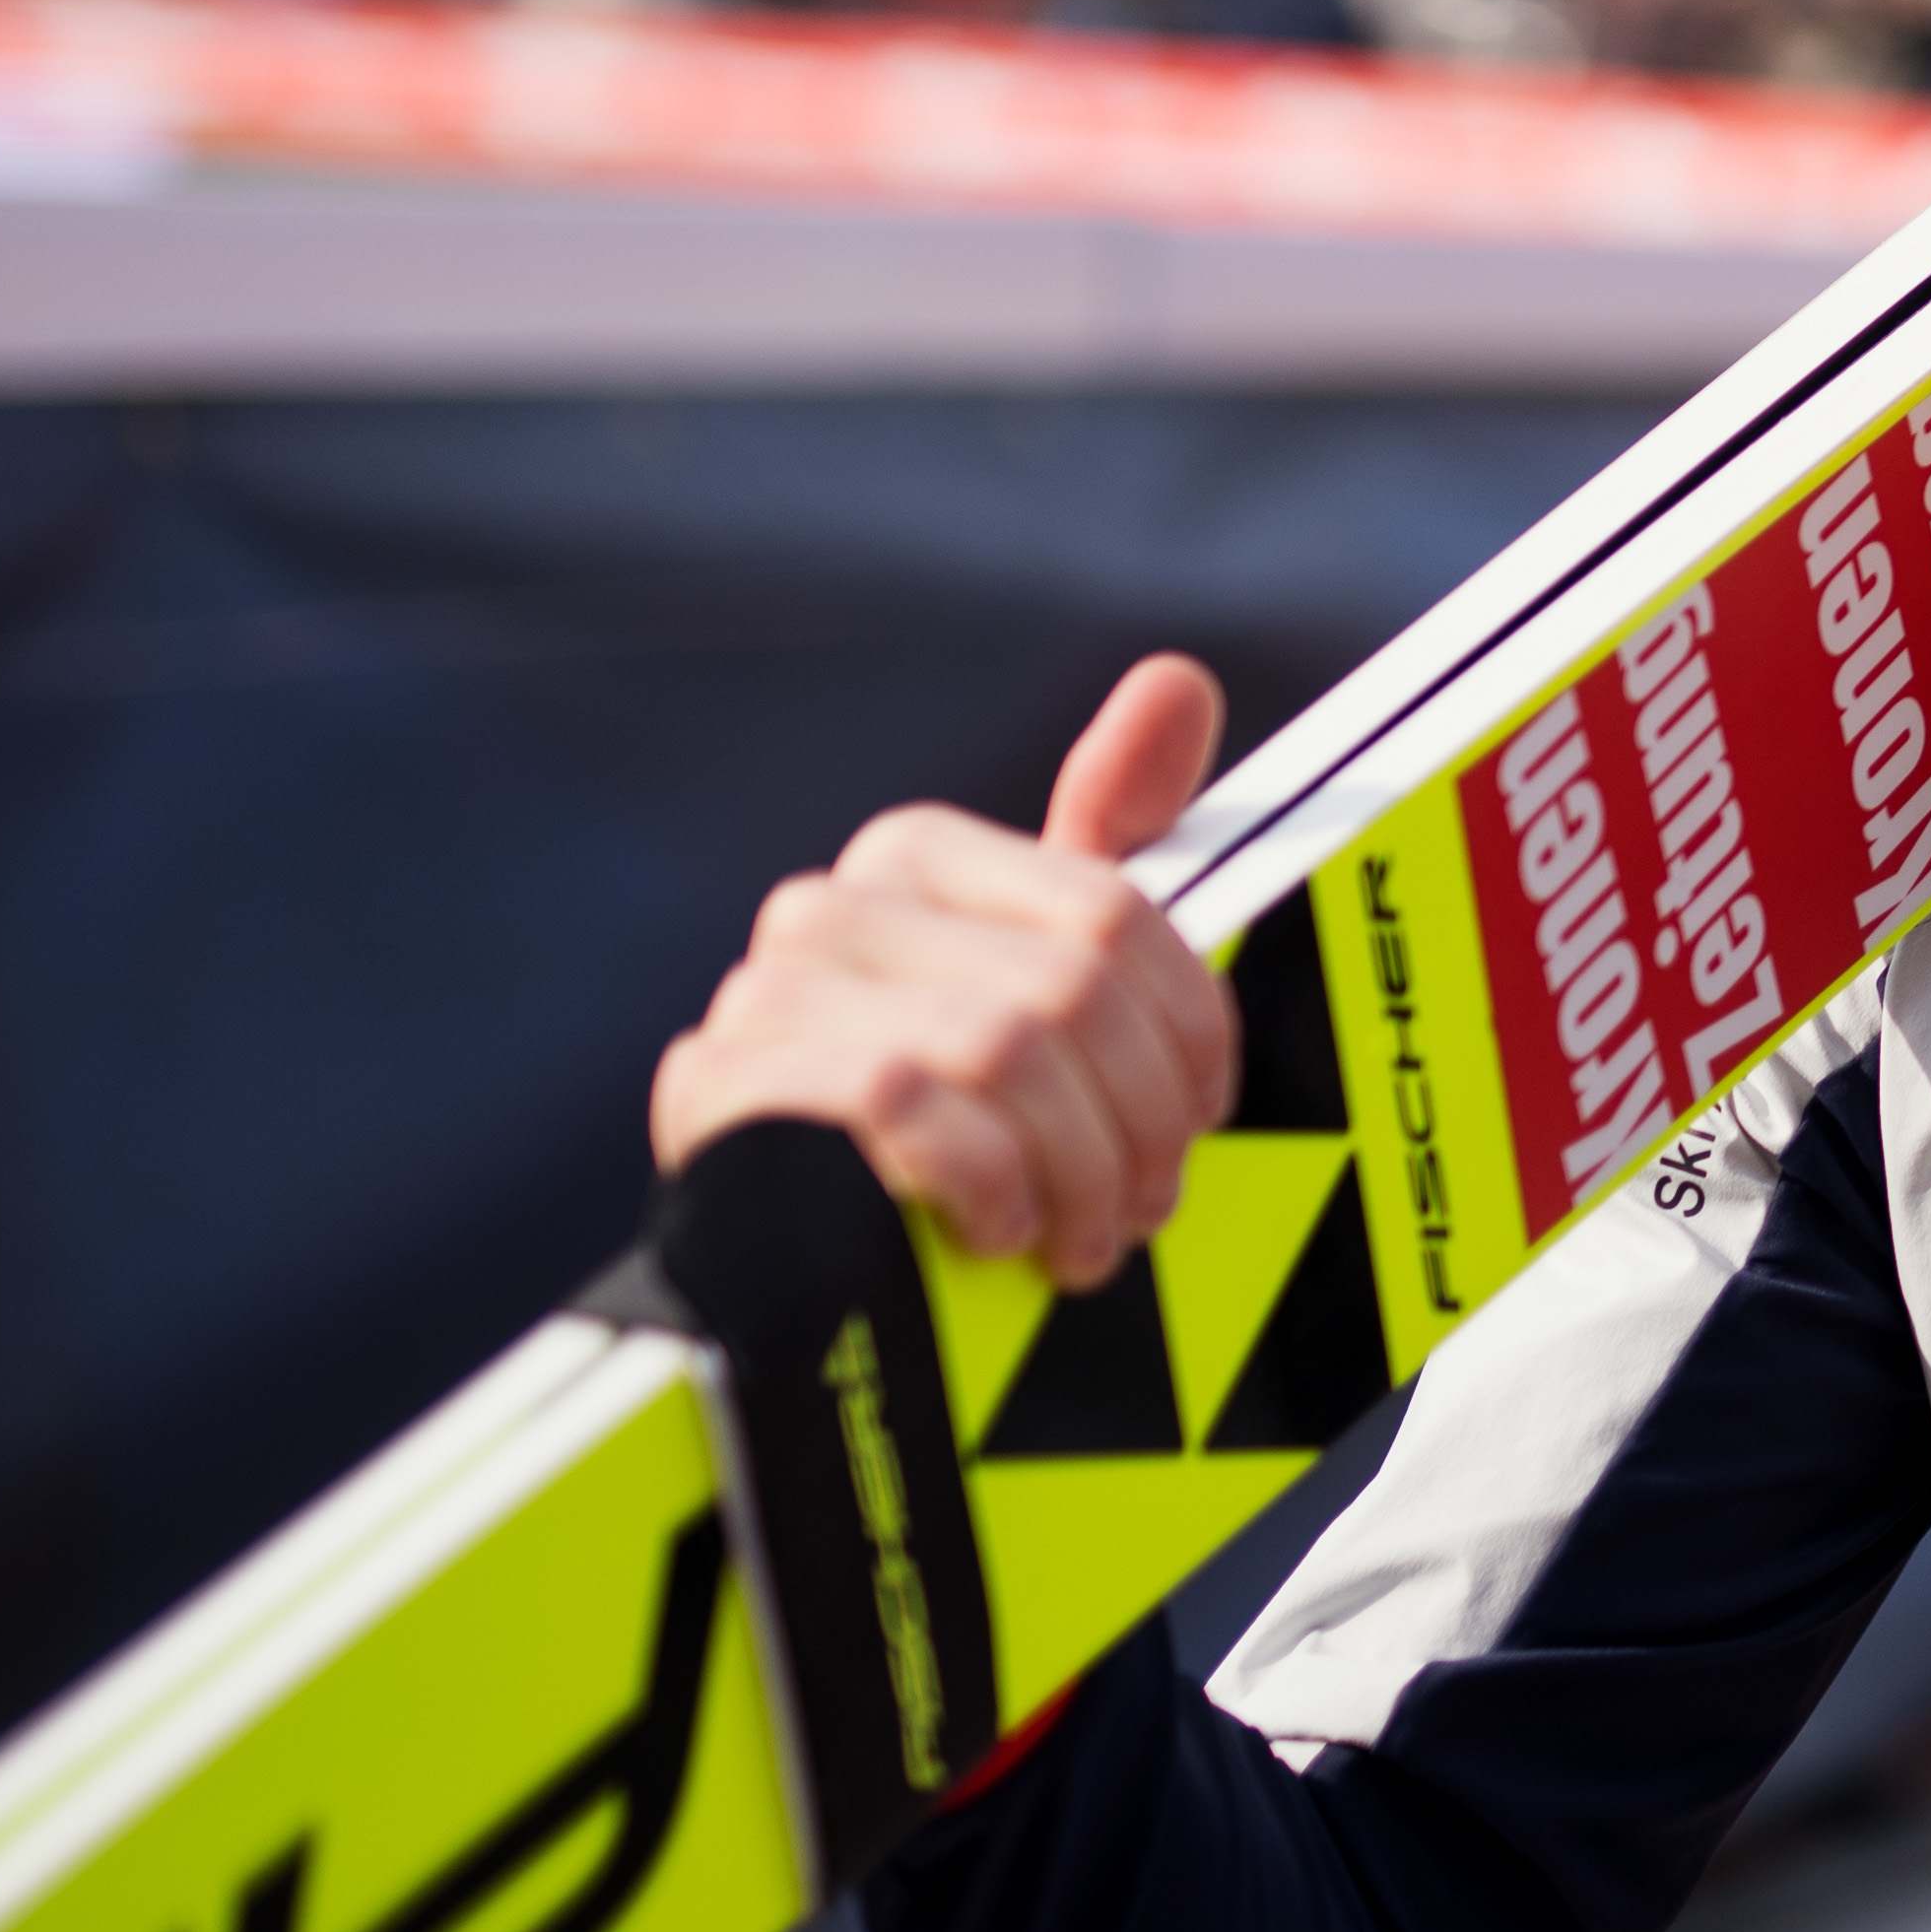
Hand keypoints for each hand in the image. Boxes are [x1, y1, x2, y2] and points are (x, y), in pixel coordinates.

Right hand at [648, 653, 1236, 1285]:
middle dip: (1138, 1122)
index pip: (1116, 919)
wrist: (777, 1255)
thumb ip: (1112, 837)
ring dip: (1076, 1173)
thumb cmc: (936, 1111)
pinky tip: (993, 1231)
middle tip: (1143, 1203)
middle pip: (1073, 993)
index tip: (1197, 1117)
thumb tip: (1178, 676)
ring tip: (1082, 1237)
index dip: (1187, 1036)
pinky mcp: (732, 1086)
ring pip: (1009, 1053)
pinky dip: (988, 1188)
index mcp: (917, 856)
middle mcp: (833, 905)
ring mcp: (768, 991)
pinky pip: (918, 1111)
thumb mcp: (1041, 973)